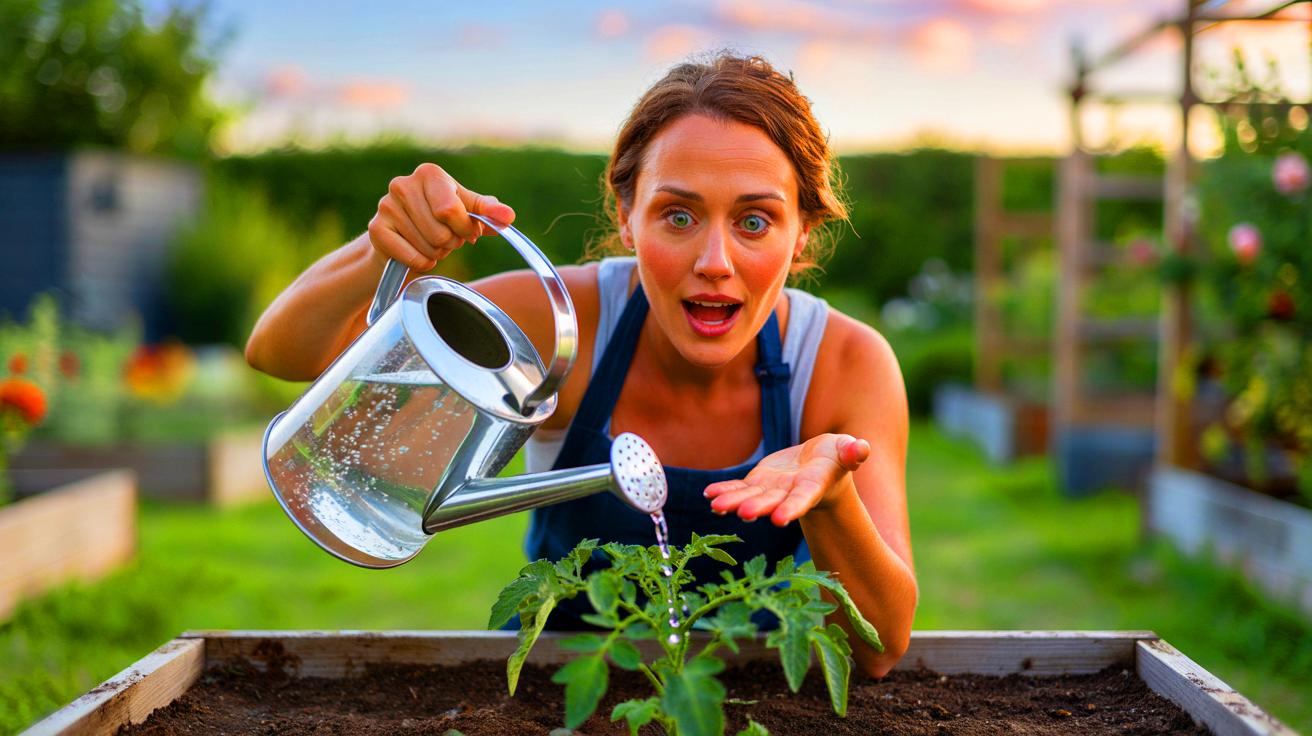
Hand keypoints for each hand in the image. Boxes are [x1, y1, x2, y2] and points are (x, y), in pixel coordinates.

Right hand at [367, 162, 516, 270]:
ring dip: (437, 253)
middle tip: (445, 238)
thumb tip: (508, 216)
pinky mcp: (377, 230)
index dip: (464, 228)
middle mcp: (403, 184)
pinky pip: (412, 257)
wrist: (402, 236)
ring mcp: (386, 206)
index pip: (452, 210)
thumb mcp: (466, 210)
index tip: (466, 230)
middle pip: (441, 232)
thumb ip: (488, 211)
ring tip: (431, 243)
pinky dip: (422, 262)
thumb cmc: (439, 219)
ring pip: (428, 246)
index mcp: (429, 174)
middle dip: (451, 242)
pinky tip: (417, 252)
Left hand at [703, 434, 869, 525]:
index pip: (803, 499)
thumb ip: (852, 452)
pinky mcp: (758, 483)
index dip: (792, 508)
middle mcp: (789, 493)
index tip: (780, 519)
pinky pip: (739, 488)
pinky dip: (725, 491)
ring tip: (716, 506)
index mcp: (812, 486)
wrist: (819, 464)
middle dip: (758, 507)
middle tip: (743, 514)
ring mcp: (771, 490)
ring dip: (733, 502)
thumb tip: (861, 448)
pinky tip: (708, 494)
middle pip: (772, 501)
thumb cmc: (837, 457)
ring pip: (751, 497)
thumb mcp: (846, 451)